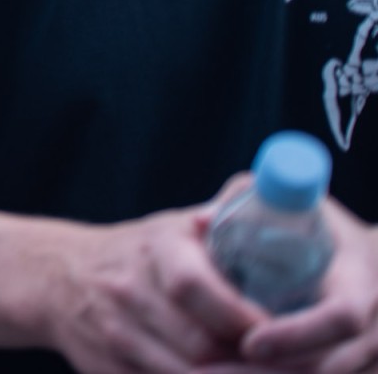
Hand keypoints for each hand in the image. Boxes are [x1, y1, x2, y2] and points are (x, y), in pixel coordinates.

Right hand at [45, 202, 265, 373]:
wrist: (57, 275)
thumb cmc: (138, 253)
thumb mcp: (173, 227)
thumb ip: (224, 219)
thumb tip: (267, 197)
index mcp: (153, 249)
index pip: (193, 286)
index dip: (243, 317)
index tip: (277, 331)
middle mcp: (127, 291)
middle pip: (199, 346)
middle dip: (248, 362)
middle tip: (282, 364)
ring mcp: (115, 334)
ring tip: (257, 372)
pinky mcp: (107, 370)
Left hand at [232, 199, 377, 373]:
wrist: (370, 266)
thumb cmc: (321, 229)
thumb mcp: (292, 206)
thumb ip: (248, 205)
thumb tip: (201, 222)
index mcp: (363, 278)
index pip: (343, 316)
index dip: (298, 334)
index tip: (249, 343)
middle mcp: (377, 325)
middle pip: (329, 366)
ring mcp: (376, 356)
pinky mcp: (367, 370)